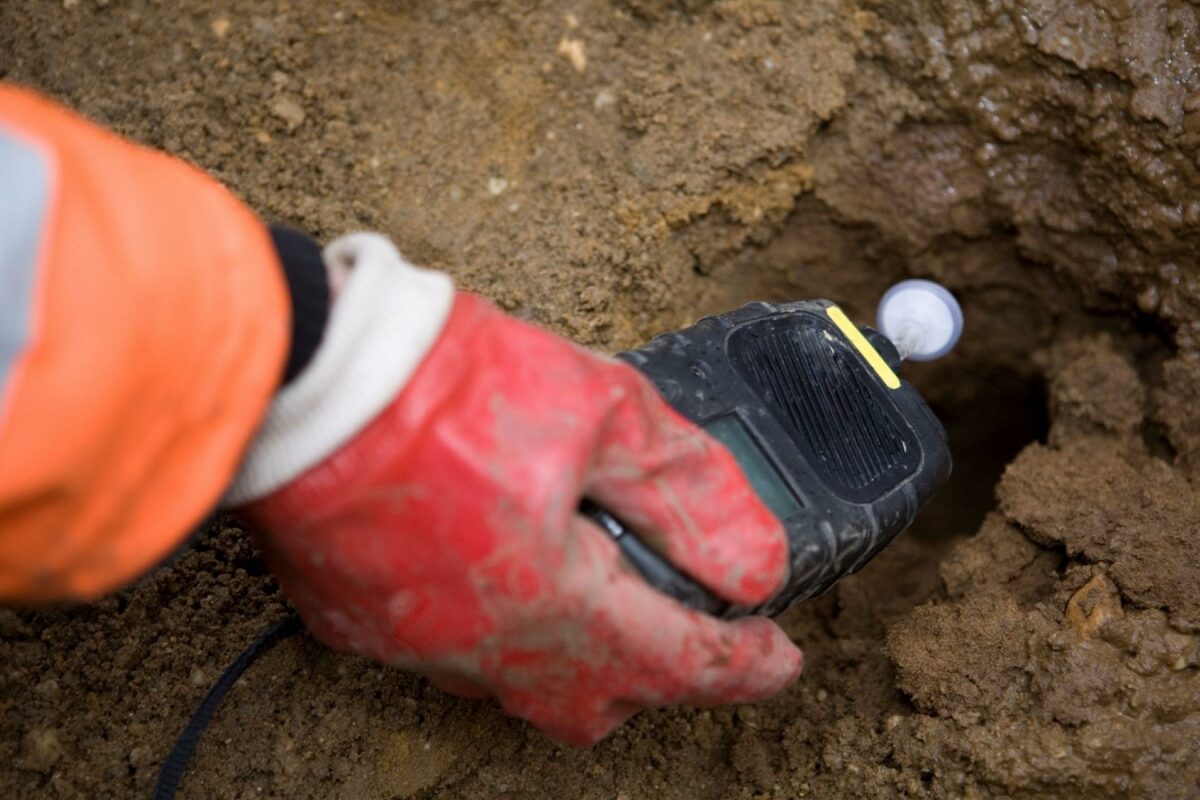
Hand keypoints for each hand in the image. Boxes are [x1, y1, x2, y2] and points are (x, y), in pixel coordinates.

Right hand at [235, 237, 801, 744]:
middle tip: (687, 623)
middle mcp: (483, 645)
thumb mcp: (599, 410)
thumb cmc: (440, 382)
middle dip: (656, 673)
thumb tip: (754, 561)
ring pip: (520, 684)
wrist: (296, 370)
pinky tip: (500, 562)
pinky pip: (452, 652)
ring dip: (575, 652)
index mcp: (554, 601)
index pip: (679, 661)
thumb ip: (687, 493)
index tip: (780, 657)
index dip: (744, 665)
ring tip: (595, 582)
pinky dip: (499, 624)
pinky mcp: (358, 622)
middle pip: (599, 702)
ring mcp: (414, 642)